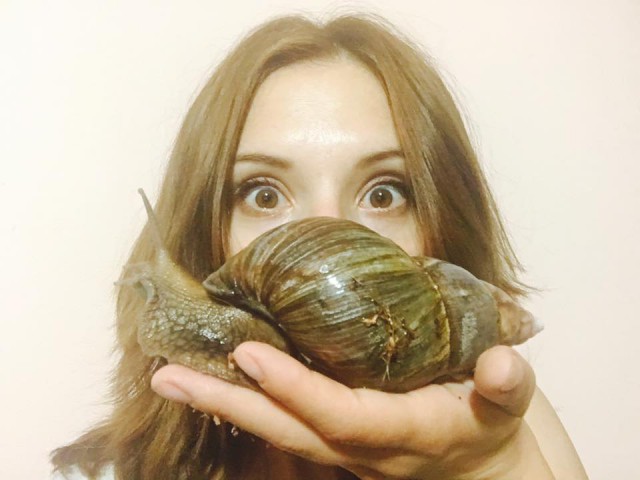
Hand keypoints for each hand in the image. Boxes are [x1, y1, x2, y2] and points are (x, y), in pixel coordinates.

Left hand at [151, 344, 552, 479]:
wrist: (477, 468)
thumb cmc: (486, 426)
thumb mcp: (508, 406)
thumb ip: (506, 385)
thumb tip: (504, 362)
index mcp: (399, 433)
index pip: (336, 415)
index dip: (294, 388)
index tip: (249, 352)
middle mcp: (358, 447)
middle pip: (283, 430)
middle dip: (225, 404)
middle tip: (167, 376)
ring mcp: (339, 446)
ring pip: (272, 428)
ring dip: (220, 403)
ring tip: (169, 377)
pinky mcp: (332, 435)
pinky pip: (280, 421)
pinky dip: (243, 403)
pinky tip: (213, 382)